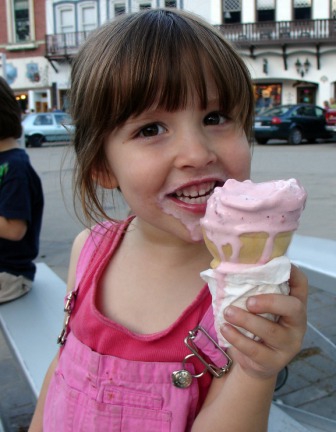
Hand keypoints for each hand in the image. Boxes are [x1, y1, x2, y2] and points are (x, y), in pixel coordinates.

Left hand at [220, 265, 307, 380]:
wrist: (256, 362)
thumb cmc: (256, 326)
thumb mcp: (260, 309)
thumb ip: (254, 292)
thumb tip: (229, 270)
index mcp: (294, 305)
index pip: (301, 284)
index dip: (292, 273)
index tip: (274, 265)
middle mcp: (296, 324)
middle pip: (293, 308)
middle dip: (270, 301)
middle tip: (248, 301)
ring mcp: (288, 344)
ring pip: (271, 331)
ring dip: (246, 320)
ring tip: (228, 313)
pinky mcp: (273, 361)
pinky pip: (255, 349)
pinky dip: (237, 338)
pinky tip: (225, 329)